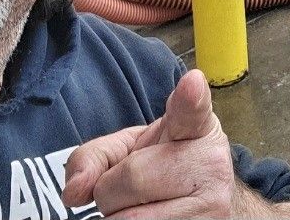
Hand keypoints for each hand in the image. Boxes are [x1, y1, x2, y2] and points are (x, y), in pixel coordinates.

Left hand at [62, 69, 289, 218]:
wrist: (206, 199)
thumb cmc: (163, 169)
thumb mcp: (131, 148)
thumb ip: (95, 157)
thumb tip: (74, 192)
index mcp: (195, 127)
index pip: (191, 110)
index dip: (191, 97)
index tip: (192, 82)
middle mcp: (212, 161)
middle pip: (131, 178)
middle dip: (112, 190)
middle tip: (131, 189)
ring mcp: (214, 202)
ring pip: (131, 218)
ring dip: (120, 217)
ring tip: (142, 206)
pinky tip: (151, 216)